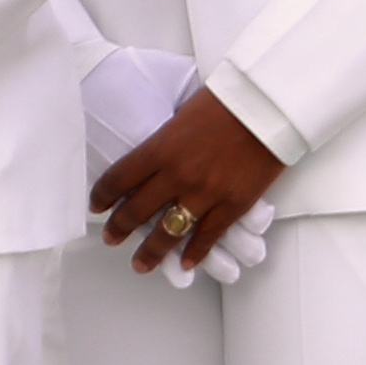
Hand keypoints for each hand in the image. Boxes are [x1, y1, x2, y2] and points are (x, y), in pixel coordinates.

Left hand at [94, 87, 289, 274]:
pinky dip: (195, 253)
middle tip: (111, 238)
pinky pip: (208, 237)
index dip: (102, 196)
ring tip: (140, 264)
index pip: (118, 179)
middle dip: (119, 229)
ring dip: (150, 252)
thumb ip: (165, 141)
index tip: (97, 206)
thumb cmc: (228, 101)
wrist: (268, 106)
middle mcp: (177, 175)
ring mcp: (204, 194)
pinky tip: (186, 262)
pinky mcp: (232, 205)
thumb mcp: (182, 114)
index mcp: (160, 148)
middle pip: (136, 211)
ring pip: (168, 233)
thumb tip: (154, 159)